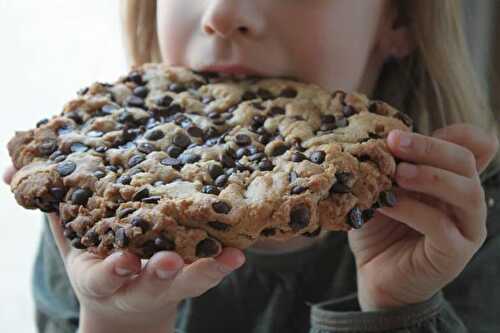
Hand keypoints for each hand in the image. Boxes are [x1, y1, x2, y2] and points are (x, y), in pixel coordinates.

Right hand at [3, 166, 245, 332]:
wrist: (128, 303)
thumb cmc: (100, 259)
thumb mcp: (70, 240)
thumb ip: (50, 206)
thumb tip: (11, 166)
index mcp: (107, 276)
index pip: (106, 277)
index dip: (113, 270)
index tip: (122, 263)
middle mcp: (141, 280)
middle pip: (154, 281)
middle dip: (162, 273)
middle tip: (171, 262)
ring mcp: (172, 280)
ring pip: (192, 279)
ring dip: (208, 269)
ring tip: (231, 257)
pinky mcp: (194, 273)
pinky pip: (212, 269)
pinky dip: (225, 262)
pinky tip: (241, 250)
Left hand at [348, 124, 498, 310]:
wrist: (375, 275)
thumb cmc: (379, 228)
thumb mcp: (382, 190)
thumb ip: (389, 167)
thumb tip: (378, 136)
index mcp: (453, 180)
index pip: (476, 147)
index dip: (454, 133)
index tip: (410, 130)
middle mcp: (467, 201)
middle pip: (466, 162)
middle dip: (429, 147)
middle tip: (394, 141)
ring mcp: (466, 228)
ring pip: (466, 192)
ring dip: (430, 176)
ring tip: (398, 173)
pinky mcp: (454, 253)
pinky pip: (441, 226)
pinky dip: (411, 210)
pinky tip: (384, 204)